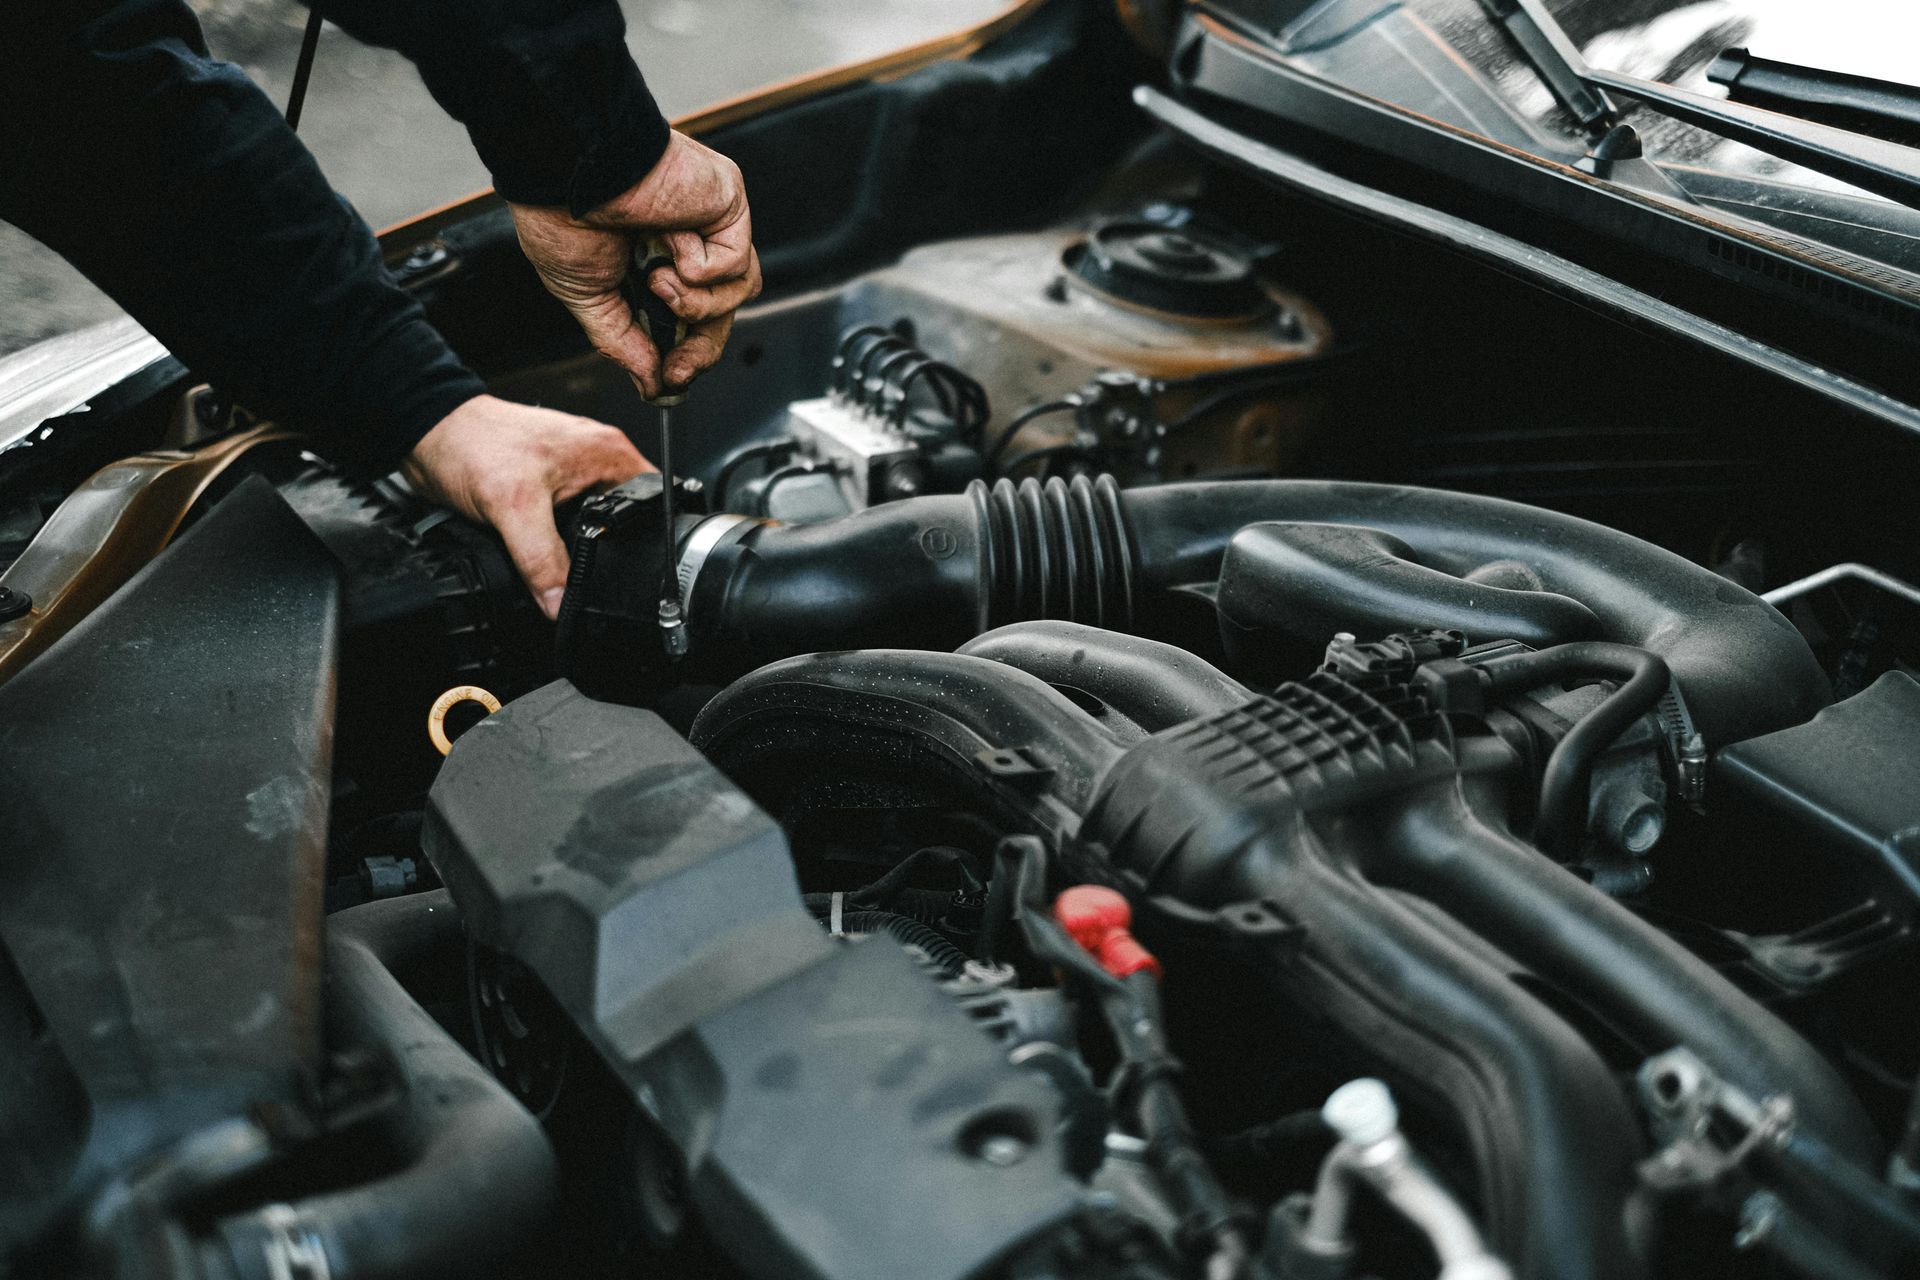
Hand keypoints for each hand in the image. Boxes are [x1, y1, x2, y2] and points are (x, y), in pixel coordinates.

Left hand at [403, 394, 650, 618]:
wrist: (427, 435)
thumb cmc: (472, 444)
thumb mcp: (514, 507)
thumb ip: (542, 559)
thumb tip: (561, 603)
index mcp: (609, 455)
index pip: (654, 505)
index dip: (650, 542)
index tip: (637, 573)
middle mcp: (597, 462)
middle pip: (626, 522)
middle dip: (613, 552)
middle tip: (594, 578)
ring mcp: (573, 475)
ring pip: (595, 526)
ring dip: (582, 549)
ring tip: (567, 568)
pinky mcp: (549, 490)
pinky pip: (568, 526)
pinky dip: (558, 545)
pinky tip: (546, 557)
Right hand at [509, 131, 761, 399]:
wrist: (563, 169)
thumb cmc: (562, 214)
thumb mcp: (589, 297)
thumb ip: (622, 342)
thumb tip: (650, 385)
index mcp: (655, 259)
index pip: (693, 317)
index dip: (688, 354)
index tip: (670, 381)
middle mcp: (690, 240)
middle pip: (723, 311)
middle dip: (700, 349)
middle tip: (676, 369)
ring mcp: (712, 220)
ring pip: (739, 290)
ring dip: (696, 304)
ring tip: (657, 282)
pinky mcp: (728, 202)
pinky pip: (734, 262)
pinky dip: (700, 267)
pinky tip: (669, 241)